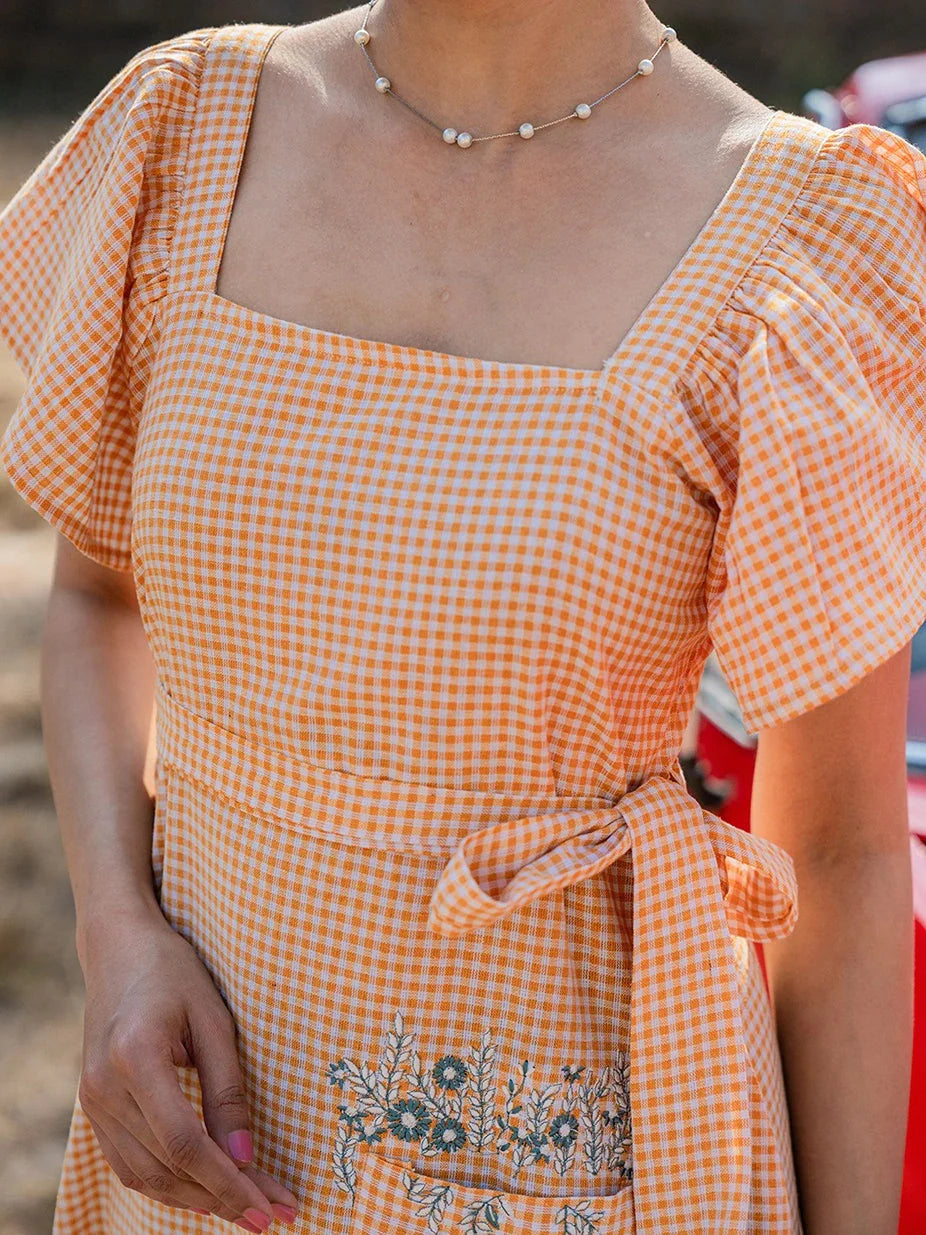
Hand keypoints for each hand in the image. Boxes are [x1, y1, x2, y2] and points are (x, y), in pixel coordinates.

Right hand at [77, 908, 299, 1228]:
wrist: (118, 949)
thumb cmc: (174, 973)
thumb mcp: (214, 1021)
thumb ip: (228, 1091)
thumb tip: (246, 1158)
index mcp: (136, 1058)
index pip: (184, 1143)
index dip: (226, 1182)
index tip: (267, 1205)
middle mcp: (104, 1087)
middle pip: (166, 1167)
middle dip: (221, 1198)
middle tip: (270, 1212)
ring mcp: (91, 1100)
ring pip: (144, 1175)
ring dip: (195, 1198)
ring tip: (244, 1207)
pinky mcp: (93, 1106)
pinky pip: (128, 1162)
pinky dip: (167, 1182)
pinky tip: (203, 1188)